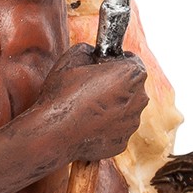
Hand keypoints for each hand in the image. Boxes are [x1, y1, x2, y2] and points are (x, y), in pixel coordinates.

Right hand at [33, 44, 147, 162]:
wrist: (54, 133)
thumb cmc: (63, 93)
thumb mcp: (72, 57)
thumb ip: (90, 50)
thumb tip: (93, 53)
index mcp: (130, 75)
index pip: (134, 61)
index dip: (118, 60)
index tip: (105, 64)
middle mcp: (138, 100)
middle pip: (133, 86)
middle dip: (118, 83)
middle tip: (94, 85)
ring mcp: (132, 124)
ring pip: (126, 108)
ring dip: (113, 105)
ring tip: (88, 106)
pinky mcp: (122, 143)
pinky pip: (118, 128)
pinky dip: (107, 125)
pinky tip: (87, 123)